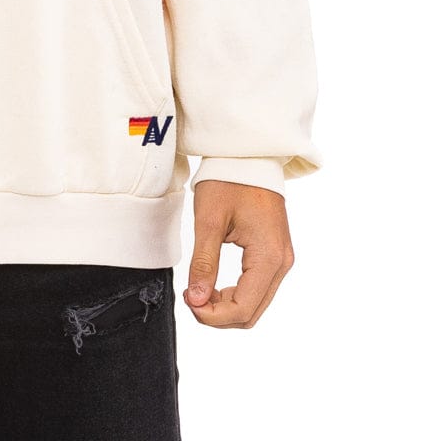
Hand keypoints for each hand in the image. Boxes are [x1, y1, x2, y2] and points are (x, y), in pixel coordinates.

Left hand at [184, 179, 294, 327]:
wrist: (248, 156)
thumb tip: (196, 300)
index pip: (243, 308)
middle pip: (252, 313)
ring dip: (227, 306)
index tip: (188, 302)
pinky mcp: (276, 254)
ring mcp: (282, 259)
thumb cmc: (228, 180)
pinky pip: (259, 289)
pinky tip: (214, 284)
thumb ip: (203, 264)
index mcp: (269, 256)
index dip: (212, 316)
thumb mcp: (209, 220)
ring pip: (256, 304)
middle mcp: (282, 263)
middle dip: (219, 315)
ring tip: (199, 290)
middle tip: (190, 297)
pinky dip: (236, 294)